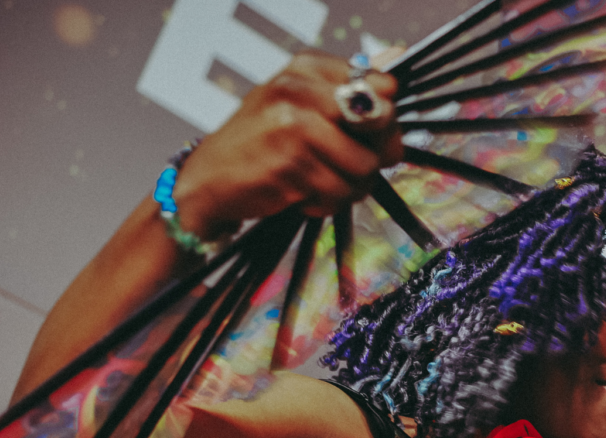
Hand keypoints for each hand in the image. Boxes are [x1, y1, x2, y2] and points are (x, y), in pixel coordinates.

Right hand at [171, 52, 402, 238]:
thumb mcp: (301, 104)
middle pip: (382, 124)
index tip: (365, 133)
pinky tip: (302, 193)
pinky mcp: (290, 167)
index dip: (384, 120)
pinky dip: (326, 202)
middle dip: (374, 154)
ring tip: (320, 181)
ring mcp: (293, 128)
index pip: (382, 87)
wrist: (209, 179)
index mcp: (306, 68)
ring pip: (364, 167)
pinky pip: (339, 194)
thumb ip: (350, 94)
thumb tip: (395, 77)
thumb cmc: (262, 143)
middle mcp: (299, 90)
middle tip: (348, 163)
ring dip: (349, 186)